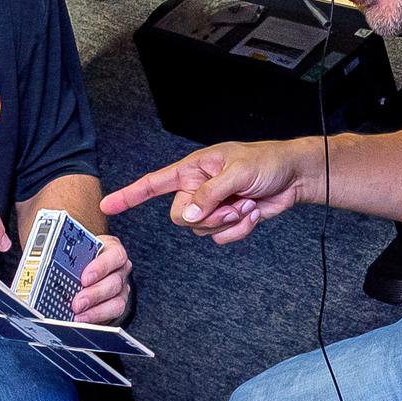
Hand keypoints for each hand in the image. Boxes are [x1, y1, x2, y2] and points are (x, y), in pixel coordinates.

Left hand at [71, 234, 130, 322]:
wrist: (90, 266)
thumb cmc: (82, 256)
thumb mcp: (77, 251)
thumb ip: (70, 258)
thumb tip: (51, 267)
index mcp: (111, 249)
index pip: (114, 256)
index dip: (100, 267)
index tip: (84, 279)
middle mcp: (119, 269)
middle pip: (114, 282)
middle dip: (93, 294)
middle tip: (77, 303)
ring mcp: (121, 288)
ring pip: (116, 301)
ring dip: (96, 310)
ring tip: (78, 315)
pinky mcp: (117, 304)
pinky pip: (113, 313)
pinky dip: (97, 318)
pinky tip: (83, 319)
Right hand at [101, 141, 307, 244]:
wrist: (294, 177)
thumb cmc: (267, 162)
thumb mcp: (237, 172)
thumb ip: (208, 194)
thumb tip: (187, 216)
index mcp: (193, 169)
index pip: (154, 183)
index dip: (130, 195)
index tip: (107, 205)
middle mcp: (197, 189)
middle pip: (180, 217)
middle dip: (209, 216)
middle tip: (234, 202)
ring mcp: (212, 207)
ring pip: (201, 231)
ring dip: (228, 221)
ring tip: (247, 203)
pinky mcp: (227, 220)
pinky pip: (221, 238)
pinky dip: (238, 229)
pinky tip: (253, 213)